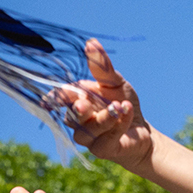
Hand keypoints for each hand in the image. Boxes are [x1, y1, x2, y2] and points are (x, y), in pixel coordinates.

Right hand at [64, 40, 157, 172]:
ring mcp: (89, 138)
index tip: (51, 99)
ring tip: (120, 106)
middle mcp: (78, 121)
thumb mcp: (115, 82)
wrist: (141, 129)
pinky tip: (127, 112)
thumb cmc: (123, 103)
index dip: (54, 98)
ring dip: (104, 117)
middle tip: (84, 103)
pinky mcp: (102, 150)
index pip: (60, 99)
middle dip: (77, 110)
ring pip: (87, 130)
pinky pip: (105, 140)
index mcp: (77, 100)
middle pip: (70, 116)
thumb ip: (102, 66)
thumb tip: (91, 42)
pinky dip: (118, 124)